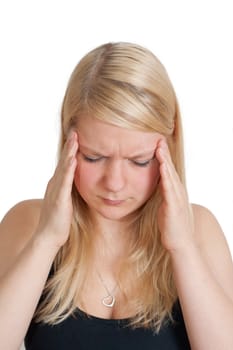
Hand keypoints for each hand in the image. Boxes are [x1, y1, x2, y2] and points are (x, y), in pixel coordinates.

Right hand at [35, 131, 77, 248]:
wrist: (48, 237)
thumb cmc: (59, 221)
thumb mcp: (65, 200)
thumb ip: (69, 190)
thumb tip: (77, 182)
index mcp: (58, 184)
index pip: (65, 164)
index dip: (70, 150)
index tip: (77, 137)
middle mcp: (55, 184)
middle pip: (63, 162)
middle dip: (69, 146)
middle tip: (75, 130)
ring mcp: (56, 191)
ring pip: (63, 168)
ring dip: (69, 153)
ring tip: (74, 138)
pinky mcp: (59, 200)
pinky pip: (65, 182)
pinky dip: (69, 170)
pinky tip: (72, 160)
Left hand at [156, 139, 194, 251]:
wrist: (181, 243)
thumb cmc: (172, 226)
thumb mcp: (165, 205)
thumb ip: (162, 194)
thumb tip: (156, 186)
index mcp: (174, 191)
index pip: (168, 170)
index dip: (163, 156)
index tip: (156, 143)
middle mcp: (177, 191)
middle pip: (170, 168)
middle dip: (164, 153)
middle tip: (158, 137)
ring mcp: (177, 198)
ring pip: (170, 175)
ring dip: (165, 160)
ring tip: (159, 147)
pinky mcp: (174, 206)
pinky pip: (169, 188)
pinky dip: (166, 176)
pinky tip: (163, 166)